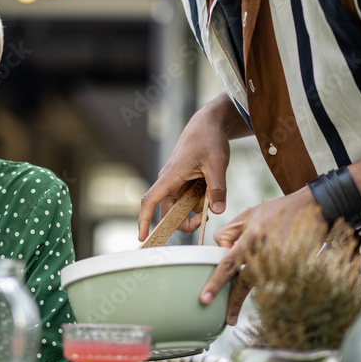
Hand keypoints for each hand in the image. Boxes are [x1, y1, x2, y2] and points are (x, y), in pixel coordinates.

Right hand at [138, 102, 232, 240]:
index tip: (142, 237)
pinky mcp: (184, 182)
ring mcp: (176, 182)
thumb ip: (217, 188)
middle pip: (168, 211)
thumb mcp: (217, 163)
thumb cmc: (208, 139)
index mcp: (171, 176)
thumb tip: (218, 211)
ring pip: (181, 207)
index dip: (144, 220)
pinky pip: (189, 199)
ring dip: (196, 209)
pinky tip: (210, 188)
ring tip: (212, 194)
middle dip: (185, 221)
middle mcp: (169, 181)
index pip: (151, 200)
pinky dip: (200, 200)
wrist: (208, 124)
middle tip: (205, 220)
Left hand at [201, 188, 326, 324]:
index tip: (205, 298)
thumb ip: (228, 234)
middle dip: (234, 302)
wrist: (312, 207)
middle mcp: (266, 250)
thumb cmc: (274, 212)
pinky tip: (265, 301)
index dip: (216, 283)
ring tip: (234, 316)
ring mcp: (283, 260)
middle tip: (226, 320)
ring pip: (261, 286)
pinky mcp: (296, 265)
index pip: (228, 264)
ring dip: (248, 300)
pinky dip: (270, 291)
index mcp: (251, 237)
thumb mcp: (246, 216)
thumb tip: (220, 253)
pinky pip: (278, 282)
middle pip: (246, 282)